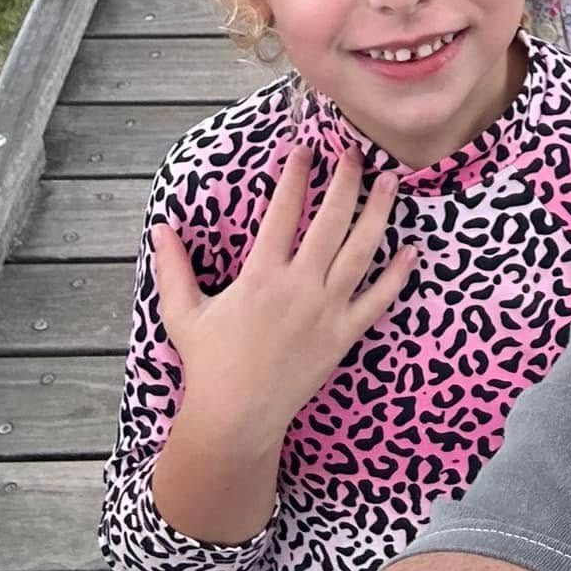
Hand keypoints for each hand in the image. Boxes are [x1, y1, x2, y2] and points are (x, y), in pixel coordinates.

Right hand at [151, 148, 414, 444]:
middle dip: (345, 181)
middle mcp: (299, 288)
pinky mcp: (343, 335)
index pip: (283, 213)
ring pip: (361, 252)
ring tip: (391, 182)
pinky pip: (378, 300)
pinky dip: (397, 275)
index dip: (295, 177)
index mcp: (261, 277)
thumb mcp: (183, 313)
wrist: (235, 420)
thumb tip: (159, 227)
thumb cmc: (208, 365)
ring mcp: (326, 311)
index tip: (304, 149)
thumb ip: (174, 268)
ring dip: (378, 213)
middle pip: (331, 222)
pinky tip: (411, 250)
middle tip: (354, 152)